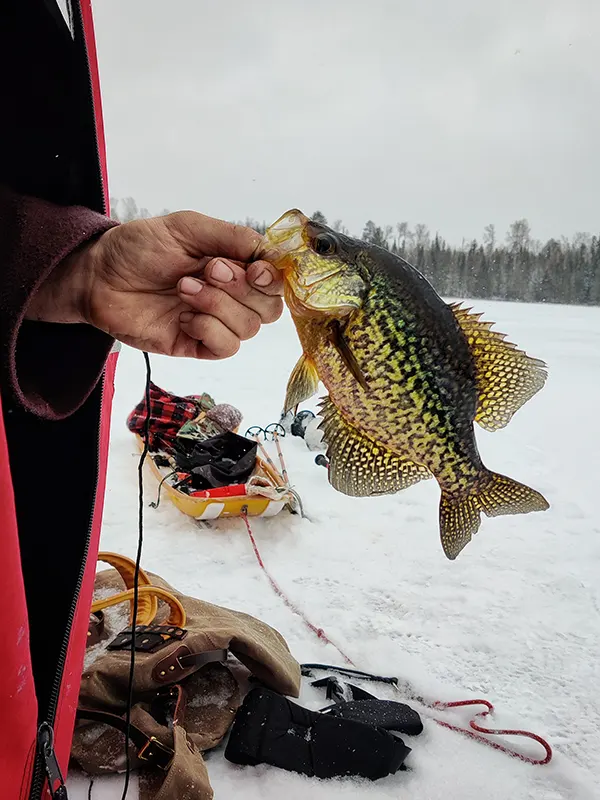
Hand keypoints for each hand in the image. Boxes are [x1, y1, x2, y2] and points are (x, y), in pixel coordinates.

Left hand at [26, 211, 282, 358]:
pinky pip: (226, 347)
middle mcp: (231, 296)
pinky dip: (208, 330)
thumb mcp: (188, 227)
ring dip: (217, 305)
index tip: (255, 269)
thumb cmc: (140, 247)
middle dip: (241, 288)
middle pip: (270, 308)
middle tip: (206, 270)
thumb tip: (270, 252)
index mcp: (235, 265)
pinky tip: (183, 317)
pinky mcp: (197, 345)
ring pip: (248, 328)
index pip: (276, 281)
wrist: (99, 275)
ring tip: (182, 287)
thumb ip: (232, 236)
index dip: (273, 278)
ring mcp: (215, 322)